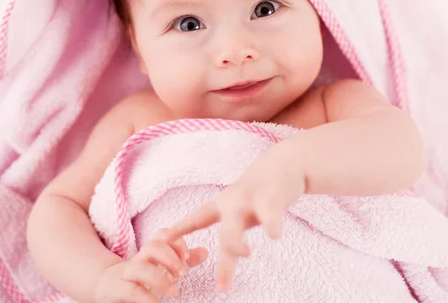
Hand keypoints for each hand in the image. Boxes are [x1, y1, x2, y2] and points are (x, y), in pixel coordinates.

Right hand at [94, 229, 207, 302]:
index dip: (177, 243)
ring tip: (174, 291)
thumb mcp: (162, 267)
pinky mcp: (119, 289)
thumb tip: (205, 252)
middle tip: (182, 273)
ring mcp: (127, 272)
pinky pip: (133, 291)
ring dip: (160, 278)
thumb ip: (182, 260)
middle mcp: (139, 257)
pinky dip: (148, 299)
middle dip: (170, 257)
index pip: (164, 235)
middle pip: (153, 246)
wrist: (105, 285)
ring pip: (140, 266)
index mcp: (151, 250)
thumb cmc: (140, 276)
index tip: (187, 258)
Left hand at [165, 145, 305, 291]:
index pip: (197, 219)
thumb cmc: (263, 189)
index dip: (180, 230)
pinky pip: (270, 213)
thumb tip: (232, 251)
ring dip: (236, 241)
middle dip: (222, 260)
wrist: (287, 161)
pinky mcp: (272, 195)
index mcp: (224, 205)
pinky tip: (274, 234)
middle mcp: (233, 202)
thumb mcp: (243, 204)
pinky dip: (272, 224)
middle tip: (221, 286)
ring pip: (237, 224)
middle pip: (222, 232)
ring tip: (244, 254)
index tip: (160, 240)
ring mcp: (251, 199)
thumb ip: (236, 225)